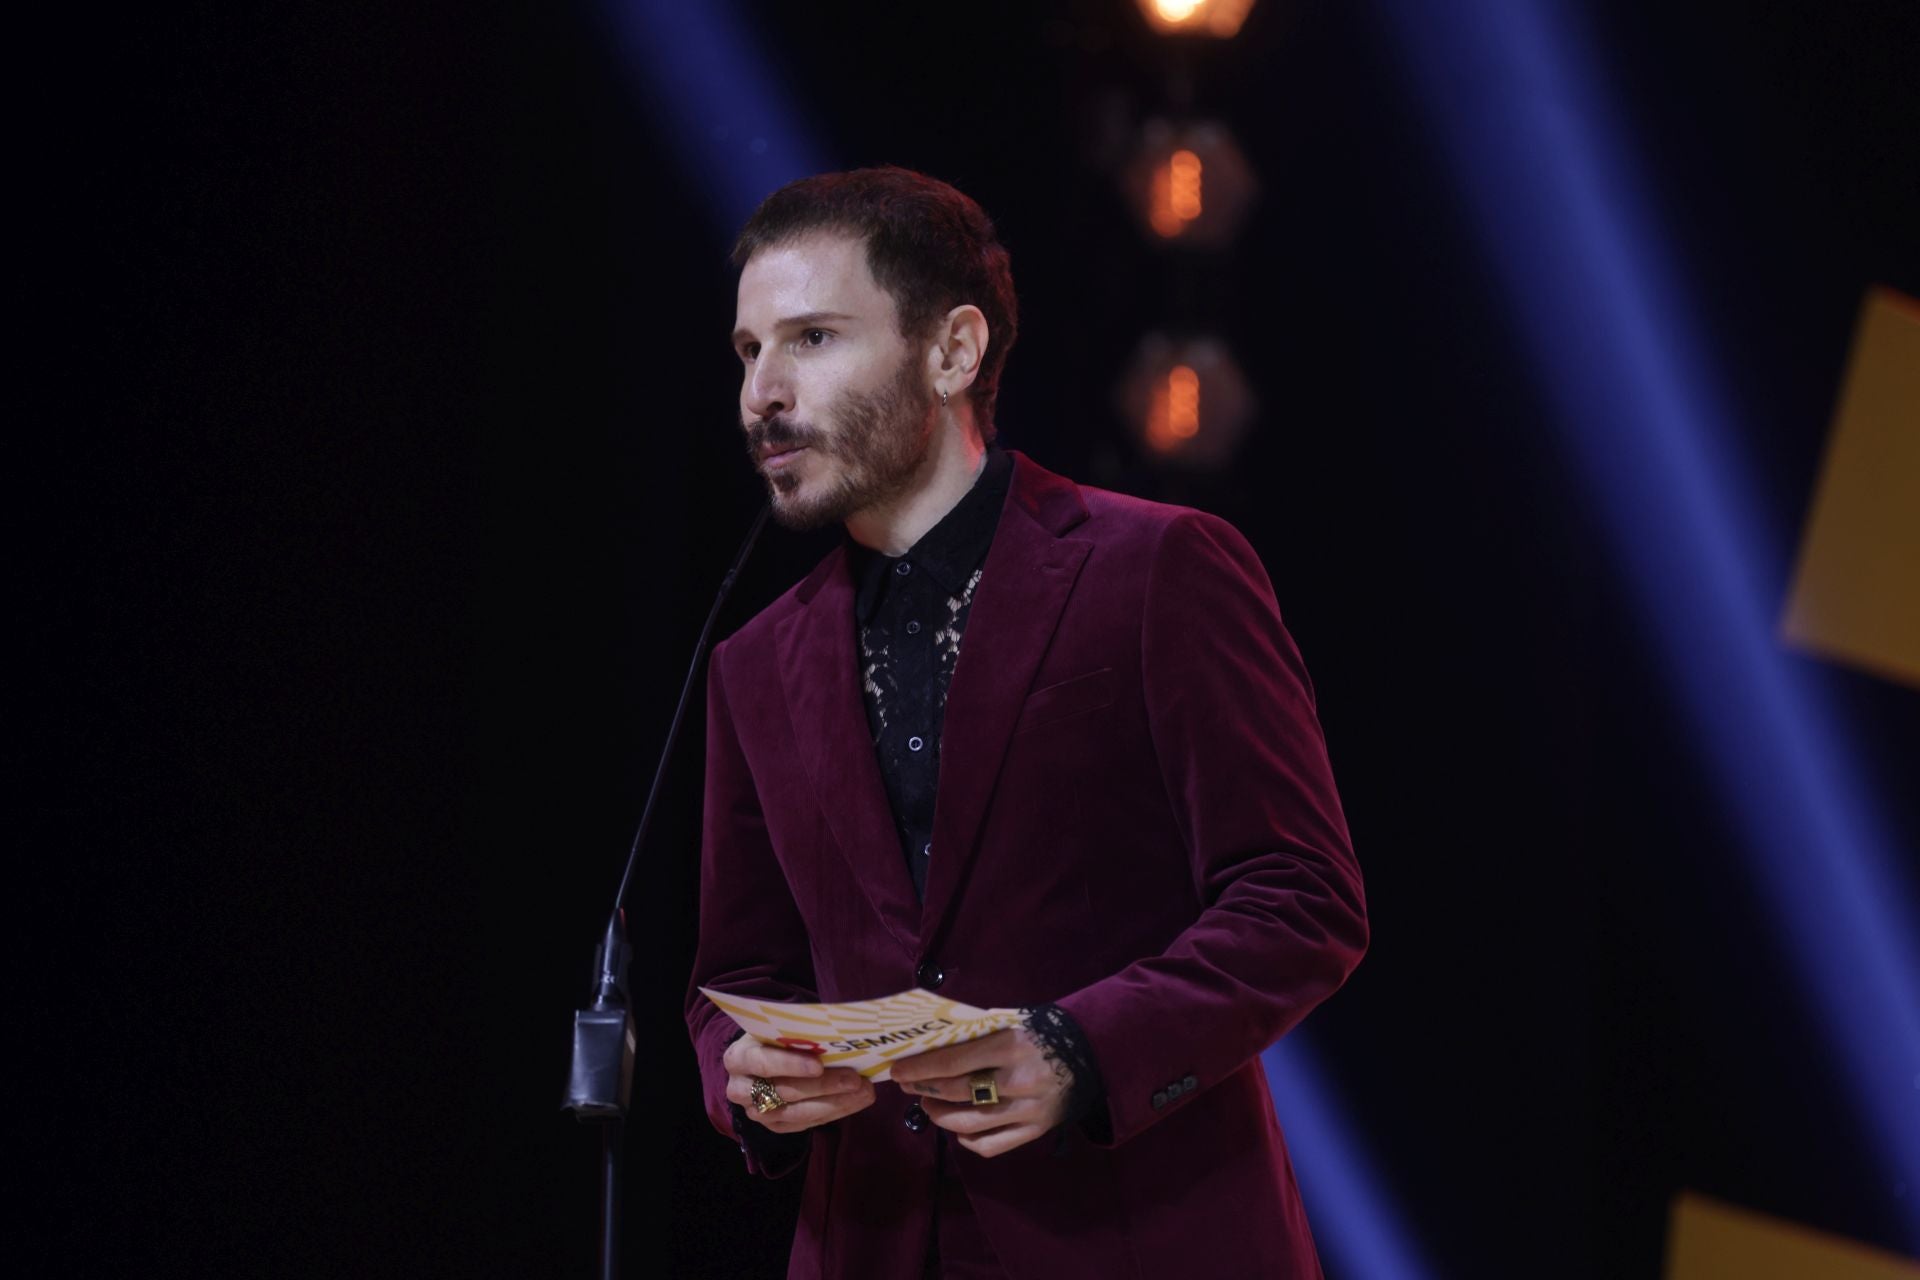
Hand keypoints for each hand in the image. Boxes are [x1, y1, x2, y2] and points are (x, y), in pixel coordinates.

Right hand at [723, 1036, 876, 1133]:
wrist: (763, 1055)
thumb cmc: (775, 1036)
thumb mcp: (779, 1027)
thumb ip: (800, 1031)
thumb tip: (839, 1031)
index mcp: (738, 1057)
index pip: (762, 1063)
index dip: (790, 1064)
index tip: (819, 1064)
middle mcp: (741, 1089)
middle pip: (785, 1091)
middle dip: (824, 1085)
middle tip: (855, 1079)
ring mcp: (756, 1112)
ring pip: (797, 1113)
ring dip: (835, 1103)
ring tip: (864, 1091)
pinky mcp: (774, 1126)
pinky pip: (805, 1124)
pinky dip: (833, 1112)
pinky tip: (854, 1101)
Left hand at [889, 1027, 1067, 1157]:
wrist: (1089, 1054)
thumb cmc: (1041, 1032)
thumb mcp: (1010, 1021)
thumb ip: (976, 1034)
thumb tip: (930, 1045)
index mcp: (1010, 1045)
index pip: (953, 1062)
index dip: (920, 1069)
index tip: (898, 1072)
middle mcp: (1018, 1080)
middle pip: (956, 1093)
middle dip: (924, 1091)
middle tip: (910, 1087)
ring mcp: (1028, 1110)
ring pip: (969, 1124)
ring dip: (940, 1117)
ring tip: (929, 1107)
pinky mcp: (1036, 1131)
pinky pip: (992, 1145)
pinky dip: (968, 1141)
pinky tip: (958, 1131)